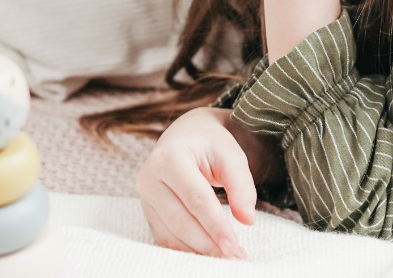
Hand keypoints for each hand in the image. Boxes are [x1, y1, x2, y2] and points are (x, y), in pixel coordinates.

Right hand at [137, 106, 255, 258]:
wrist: (186, 135)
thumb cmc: (210, 144)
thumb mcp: (231, 155)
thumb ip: (241, 185)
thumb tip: (247, 219)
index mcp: (170, 157)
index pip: (196, 198)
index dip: (215, 225)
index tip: (234, 247)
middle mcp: (150, 177)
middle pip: (180, 220)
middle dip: (207, 243)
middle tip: (233, 257)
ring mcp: (145, 195)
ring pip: (170, 233)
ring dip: (197, 251)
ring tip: (224, 257)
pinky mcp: (147, 210)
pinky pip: (164, 236)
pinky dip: (185, 249)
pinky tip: (205, 254)